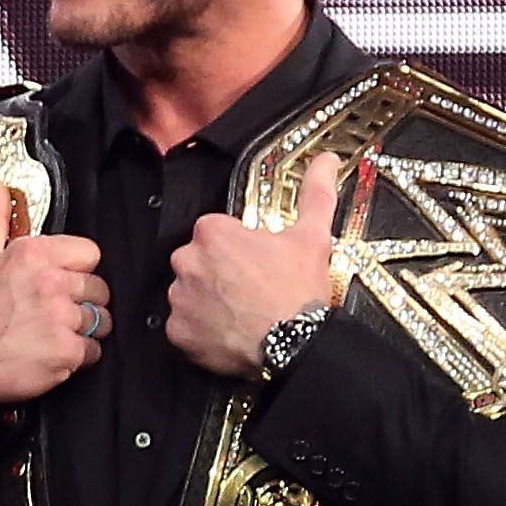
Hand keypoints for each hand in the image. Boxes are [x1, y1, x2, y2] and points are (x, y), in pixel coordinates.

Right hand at [0, 179, 108, 408]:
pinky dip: (77, 358)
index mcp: (34, 253)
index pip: (90, 254)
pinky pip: (94, 351)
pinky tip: (52, 355)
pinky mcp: (67, 352)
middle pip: (99, 289)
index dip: (77, 272)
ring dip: (82, 332)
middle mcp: (51, 282)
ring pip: (101, 321)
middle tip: (52, 315)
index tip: (58, 285)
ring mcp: (61, 318)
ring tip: (51, 335)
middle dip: (82, 304)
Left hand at [164, 152, 343, 379]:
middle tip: (249, 287)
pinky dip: (200, 328)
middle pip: (199, 260)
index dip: (238, 246)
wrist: (294, 345)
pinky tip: (227, 329)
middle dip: (219, 271)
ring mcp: (180, 298)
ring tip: (240, 310)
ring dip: (208, 298)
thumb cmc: (298, 291)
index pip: (216, 231)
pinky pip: (184, 325)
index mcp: (212, 232)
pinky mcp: (178, 331)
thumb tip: (326, 161)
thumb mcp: (312, 235)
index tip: (256, 260)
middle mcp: (187, 260)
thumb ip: (315, 193)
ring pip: (190, 291)